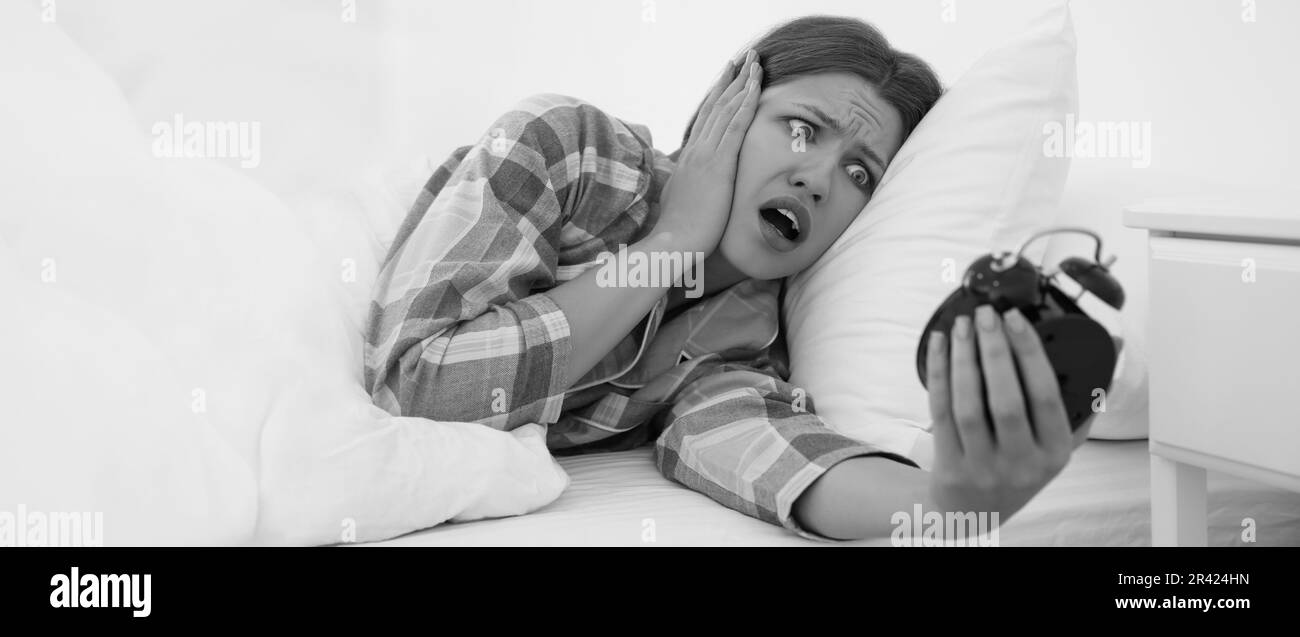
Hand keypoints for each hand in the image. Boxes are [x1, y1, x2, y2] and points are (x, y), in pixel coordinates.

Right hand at [650, 49, 762, 256]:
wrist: (674, 244)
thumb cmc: (678, 231)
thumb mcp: (679, 201)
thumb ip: (684, 185)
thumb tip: (684, 182)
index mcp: (687, 159)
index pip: (705, 120)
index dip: (717, 97)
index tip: (727, 78)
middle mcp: (695, 151)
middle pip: (715, 106)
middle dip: (731, 80)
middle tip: (744, 59)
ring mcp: (706, 156)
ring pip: (726, 110)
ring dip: (742, 84)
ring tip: (756, 63)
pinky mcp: (718, 165)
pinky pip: (735, 126)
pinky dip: (746, 104)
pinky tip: (755, 87)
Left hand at [924, 305, 1092, 523]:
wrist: (975, 511)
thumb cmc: (1020, 465)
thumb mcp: (1058, 441)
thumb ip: (1082, 398)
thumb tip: (1114, 344)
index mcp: (1055, 452)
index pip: (1046, 397)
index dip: (1030, 355)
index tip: (1016, 318)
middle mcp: (1021, 463)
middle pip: (1006, 401)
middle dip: (995, 351)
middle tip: (986, 314)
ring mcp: (983, 468)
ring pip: (969, 405)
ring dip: (963, 359)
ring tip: (962, 324)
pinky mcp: (950, 467)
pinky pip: (940, 412)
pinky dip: (938, 374)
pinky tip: (940, 345)